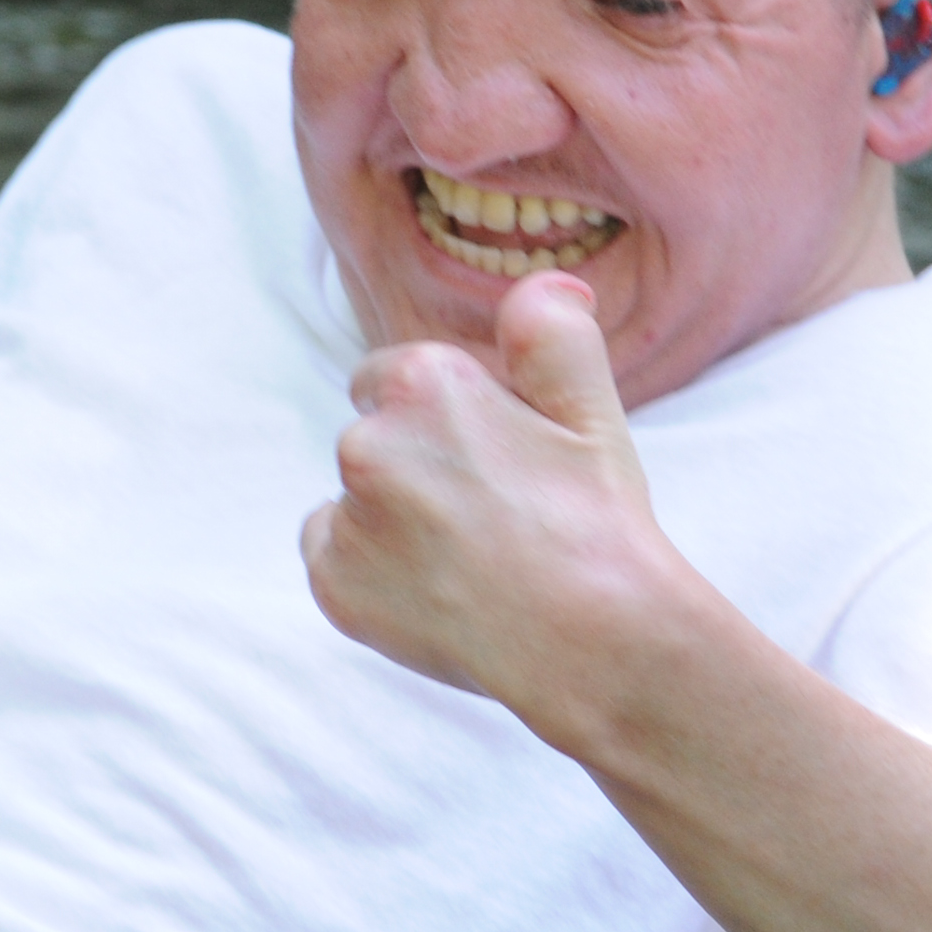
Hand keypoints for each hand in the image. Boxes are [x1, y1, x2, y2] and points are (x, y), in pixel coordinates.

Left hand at [299, 273, 698, 738]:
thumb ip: (553, 335)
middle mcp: (367, 442)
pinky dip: (370, 573)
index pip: (394, 378)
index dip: (444, 419)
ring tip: (468, 559)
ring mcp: (346, 519)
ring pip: (355, 502)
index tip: (489, 460)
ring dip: (392, 520)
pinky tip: (434, 591)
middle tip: (489, 515)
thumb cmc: (598, 525)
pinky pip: (335, 559)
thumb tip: (544, 288)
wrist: (593, 643)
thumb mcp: (590, 412)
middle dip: (416, 467)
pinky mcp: (334, 585)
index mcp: (424, 384)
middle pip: (374, 440)